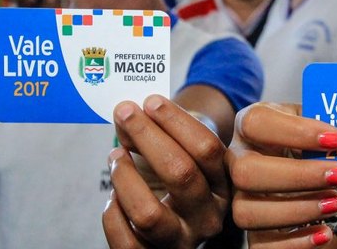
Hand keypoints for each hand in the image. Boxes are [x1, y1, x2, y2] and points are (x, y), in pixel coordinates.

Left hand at [103, 95, 228, 248]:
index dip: (176, 121)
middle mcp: (208, 215)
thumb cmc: (180, 179)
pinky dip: (112, 214)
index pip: (207, 148)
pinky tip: (112, 197)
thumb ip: (156, 132)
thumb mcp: (182, 154)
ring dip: (125, 177)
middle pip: (181, 173)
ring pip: (148, 214)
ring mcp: (182, 240)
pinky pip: (125, 241)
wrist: (181, 226)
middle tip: (126, 112)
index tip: (151, 101)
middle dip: (148, 136)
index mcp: (224, 184)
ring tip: (115, 155)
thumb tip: (125, 115)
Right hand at [226, 103, 336, 247]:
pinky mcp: (252, 231)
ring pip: (247, 211)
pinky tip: (324, 233)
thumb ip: (330, 123)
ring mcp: (241, 197)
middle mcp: (238, 160)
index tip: (336, 139)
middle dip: (298, 176)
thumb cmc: (312, 142)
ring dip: (298, 210)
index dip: (294, 131)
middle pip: (246, 171)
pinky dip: (296, 243)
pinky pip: (260, 245)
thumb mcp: (317, 124)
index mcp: (251, 125)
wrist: (312, 169)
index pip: (256, 123)